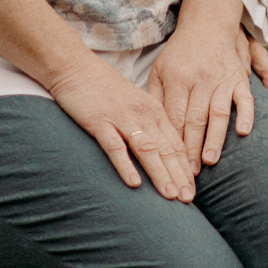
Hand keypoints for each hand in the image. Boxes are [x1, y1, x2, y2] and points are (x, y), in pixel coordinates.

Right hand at [43, 56, 196, 201]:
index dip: (185, 169)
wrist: (76, 67)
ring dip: (160, 173)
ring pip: (147, 149)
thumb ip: (148, 125)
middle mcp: (143, 114)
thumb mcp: (134, 104)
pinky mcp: (99, 121)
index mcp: (154, 111)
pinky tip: (134, 183)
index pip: (175, 144)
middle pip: (166, 149)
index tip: (192, 191)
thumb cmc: (105, 89)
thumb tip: (162, 153)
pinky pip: (115, 146)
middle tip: (188, 200)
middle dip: (178, 176)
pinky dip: (126, 165)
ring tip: (169, 196)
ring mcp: (122, 118)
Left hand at [148, 0, 256, 170]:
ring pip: (217, 113)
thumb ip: (155, 98)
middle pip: (194, 119)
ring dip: (215, 138)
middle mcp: (199, 79)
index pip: (173, 117)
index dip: (172, 143)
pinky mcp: (238, 78)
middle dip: (191, 149)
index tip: (169, 165)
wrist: (207, 25)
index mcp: (176, 78)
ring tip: (209, 161)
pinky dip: (245, 114)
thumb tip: (148, 130)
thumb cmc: (179, 54)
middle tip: (189, 175)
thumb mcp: (159, 71)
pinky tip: (243, 132)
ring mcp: (220, 78)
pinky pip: (244, 98)